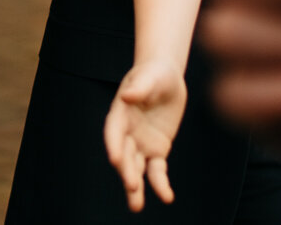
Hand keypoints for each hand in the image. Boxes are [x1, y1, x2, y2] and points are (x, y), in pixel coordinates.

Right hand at [103, 62, 187, 209]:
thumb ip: (139, 87)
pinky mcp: (157, 150)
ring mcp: (140, 144)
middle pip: (124, 155)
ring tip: (136, 206)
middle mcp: (126, 134)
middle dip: (127, 171)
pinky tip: (167, 196)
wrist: (166, 79)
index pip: (114, 132)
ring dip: (135, 187)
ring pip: (136, 169)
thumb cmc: (154, 74)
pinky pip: (157, 170)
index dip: (114, 144)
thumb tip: (127, 95)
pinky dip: (161, 183)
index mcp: (119, 114)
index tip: (114, 158)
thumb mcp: (150, 76)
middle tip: (132, 186)